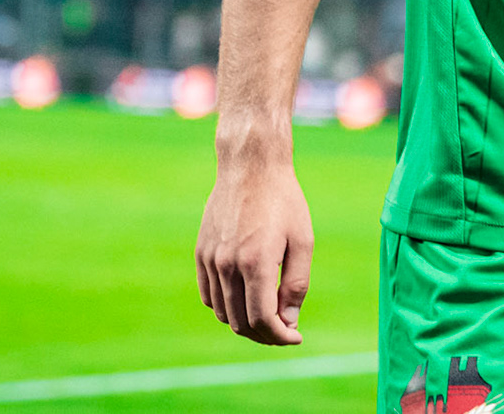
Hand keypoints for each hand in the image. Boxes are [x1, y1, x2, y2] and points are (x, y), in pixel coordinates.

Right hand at [195, 156, 313, 344]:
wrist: (250, 166)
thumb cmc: (283, 201)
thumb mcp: (302, 241)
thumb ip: (296, 284)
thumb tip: (289, 321)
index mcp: (256, 262)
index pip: (263, 319)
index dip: (280, 336)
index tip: (295, 337)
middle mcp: (228, 265)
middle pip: (242, 323)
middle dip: (265, 335)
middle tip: (285, 330)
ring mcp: (211, 259)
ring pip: (223, 313)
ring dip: (245, 324)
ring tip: (268, 316)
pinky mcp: (201, 253)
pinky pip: (209, 295)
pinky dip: (226, 307)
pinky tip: (245, 299)